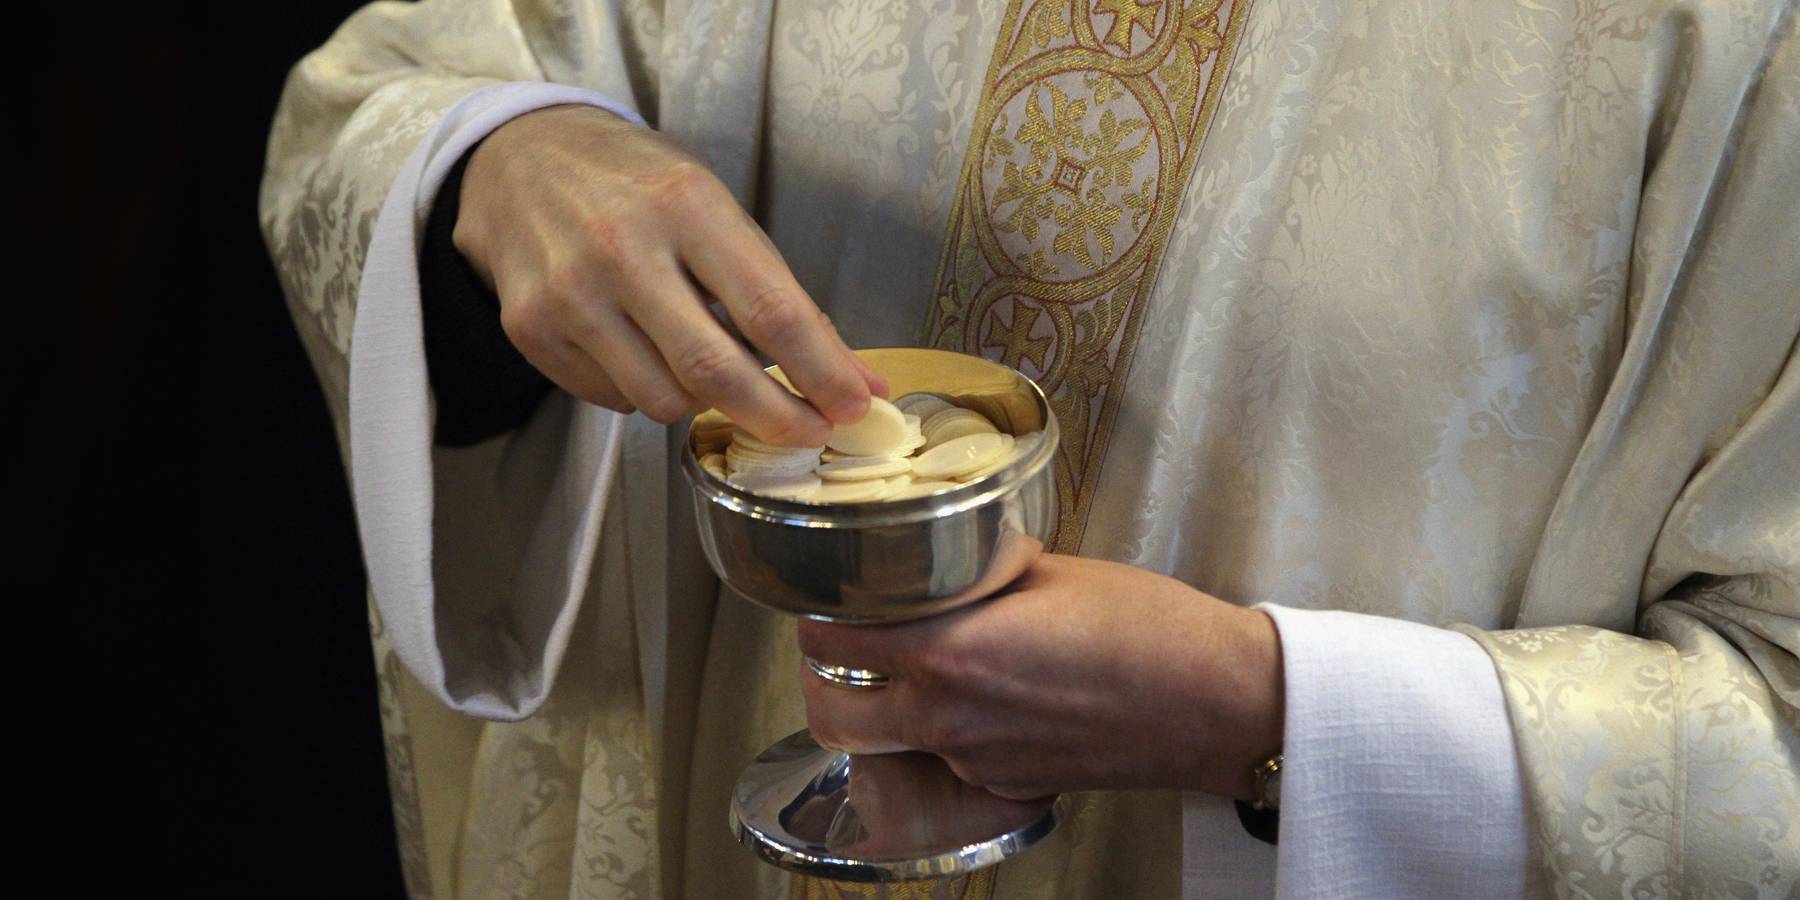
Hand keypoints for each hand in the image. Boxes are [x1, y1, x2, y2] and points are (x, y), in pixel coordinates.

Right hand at [454, 105, 885, 444]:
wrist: (519, 161)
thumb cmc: (636, 185)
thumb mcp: (716, 210)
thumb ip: (781, 295)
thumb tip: (856, 379)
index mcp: (684, 205)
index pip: (770, 311)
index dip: (821, 372)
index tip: (854, 405)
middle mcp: (621, 250)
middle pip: (715, 372)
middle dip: (776, 417)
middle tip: (809, 431)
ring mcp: (568, 295)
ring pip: (664, 401)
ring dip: (705, 403)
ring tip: (709, 369)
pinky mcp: (531, 331)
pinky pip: (616, 400)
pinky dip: (648, 392)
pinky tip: (647, 353)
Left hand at [796, 555, 1283, 799]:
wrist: (1218, 702)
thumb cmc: (1150, 630)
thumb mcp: (1049, 570)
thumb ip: (974, 573)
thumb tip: (941, 563)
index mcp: (948, 655)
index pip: (831, 639)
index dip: (820, 610)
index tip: (831, 590)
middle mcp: (948, 719)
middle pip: (833, 711)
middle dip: (826, 673)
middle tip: (850, 635)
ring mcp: (975, 762)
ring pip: (886, 741)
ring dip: (882, 705)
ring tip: (917, 661)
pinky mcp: (1006, 786)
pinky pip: (945, 761)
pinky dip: (943, 731)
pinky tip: (984, 694)